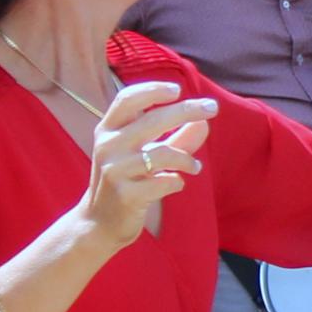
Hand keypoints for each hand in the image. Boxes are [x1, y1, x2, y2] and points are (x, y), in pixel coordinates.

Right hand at [81, 82, 215, 242]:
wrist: (99, 222)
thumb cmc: (126, 181)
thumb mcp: (145, 155)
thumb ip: (176, 138)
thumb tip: (204, 121)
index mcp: (108, 130)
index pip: (127, 99)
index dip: (152, 90)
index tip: (178, 89)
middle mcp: (108, 146)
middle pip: (152, 120)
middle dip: (186, 110)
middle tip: (212, 108)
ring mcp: (115, 170)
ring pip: (162, 154)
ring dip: (186, 159)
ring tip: (195, 166)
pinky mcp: (126, 195)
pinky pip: (163, 182)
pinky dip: (177, 181)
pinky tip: (177, 183)